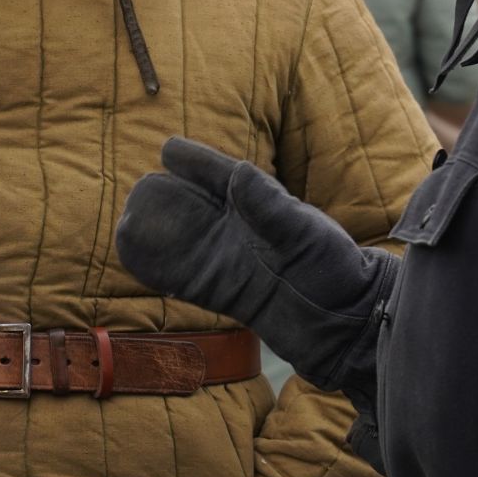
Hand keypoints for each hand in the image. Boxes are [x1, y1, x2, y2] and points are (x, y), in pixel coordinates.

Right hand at [115, 136, 396, 392]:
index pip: (222, 177)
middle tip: (140, 188)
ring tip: (128, 223)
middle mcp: (244, 232)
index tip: (168, 149)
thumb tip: (238, 172)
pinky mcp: (228, 294)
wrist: (349, 327)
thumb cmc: (338, 272)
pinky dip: (161, 268)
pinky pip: (184, 278)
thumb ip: (270, 207)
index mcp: (265, 207)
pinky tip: (139, 261)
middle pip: (196, 207)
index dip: (196, 163)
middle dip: (168, 196)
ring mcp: (234, 263)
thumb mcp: (306, 234)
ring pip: (185, 242)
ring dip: (160, 233)